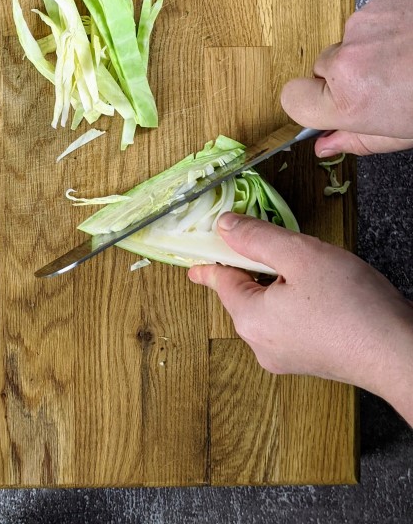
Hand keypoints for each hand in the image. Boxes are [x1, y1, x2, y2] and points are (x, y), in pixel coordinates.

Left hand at [188, 213, 412, 424]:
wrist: (400, 354)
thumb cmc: (351, 305)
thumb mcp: (299, 255)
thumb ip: (256, 237)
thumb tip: (224, 226)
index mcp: (250, 319)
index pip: (220, 280)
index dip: (211, 260)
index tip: (194, 262)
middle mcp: (261, 344)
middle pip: (244, 294)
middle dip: (255, 267)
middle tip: (275, 246)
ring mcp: (286, 357)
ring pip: (269, 308)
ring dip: (279, 284)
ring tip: (309, 268)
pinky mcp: (310, 360)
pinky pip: (289, 323)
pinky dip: (295, 302)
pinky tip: (322, 292)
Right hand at [281, 0, 412, 156]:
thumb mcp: (405, 134)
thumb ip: (358, 140)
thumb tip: (326, 144)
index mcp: (350, 102)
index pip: (292, 99)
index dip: (310, 102)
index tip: (326, 104)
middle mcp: (348, 60)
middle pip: (322, 67)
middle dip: (347, 75)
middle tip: (386, 83)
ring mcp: (365, 24)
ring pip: (351, 40)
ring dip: (372, 49)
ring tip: (409, 58)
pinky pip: (373, 16)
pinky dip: (389, 26)